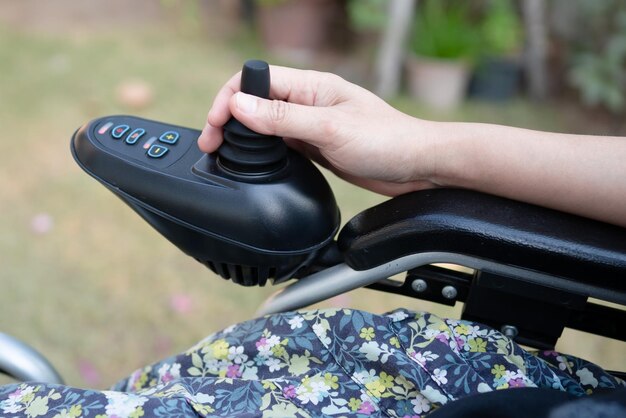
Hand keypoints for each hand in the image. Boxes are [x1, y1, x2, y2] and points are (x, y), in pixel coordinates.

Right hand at [198, 66, 439, 194]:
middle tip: (211, 145)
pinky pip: (280, 144)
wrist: (418, 166)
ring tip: (223, 155)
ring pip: (265, 125)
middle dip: (228, 119)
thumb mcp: (330, 128)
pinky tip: (253, 164)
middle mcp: (307, 101)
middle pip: (255, 102)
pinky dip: (262, 152)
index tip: (215, 125)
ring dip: (243, 137)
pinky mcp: (315, 146)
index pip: (256, 80)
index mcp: (311, 85)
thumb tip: (239, 105)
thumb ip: (283, 117)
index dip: (229, 99)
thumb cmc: (386, 140)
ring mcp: (310, 124)